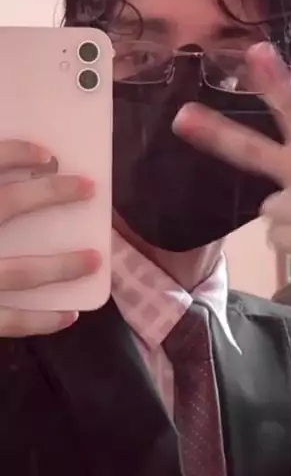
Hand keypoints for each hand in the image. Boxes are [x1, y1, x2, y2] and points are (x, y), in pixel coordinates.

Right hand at [0, 140, 100, 336]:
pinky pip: (9, 322)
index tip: (47, 153)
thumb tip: (33, 168)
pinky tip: (70, 314)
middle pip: (6, 205)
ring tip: (95, 259)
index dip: (12, 153)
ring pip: (18, 272)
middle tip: (88, 187)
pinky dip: (41, 320)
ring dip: (61, 265)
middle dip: (48, 194)